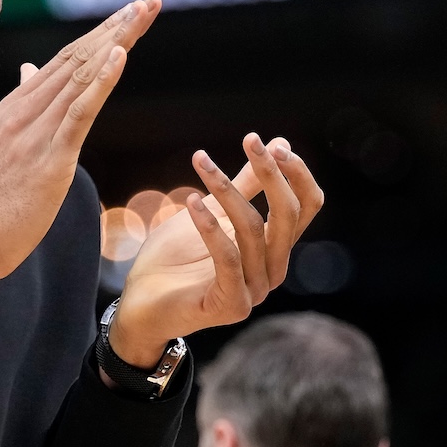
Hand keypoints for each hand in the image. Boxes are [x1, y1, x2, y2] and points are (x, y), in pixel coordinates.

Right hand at [0, 0, 162, 308]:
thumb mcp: (4, 144)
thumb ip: (21, 106)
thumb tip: (28, 71)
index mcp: (17, 107)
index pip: (64, 60)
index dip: (99, 34)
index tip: (129, 12)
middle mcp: (24, 110)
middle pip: (77, 57)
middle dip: (115, 27)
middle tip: (149, 1)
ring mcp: (35, 131)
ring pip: (81, 75)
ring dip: (116, 41)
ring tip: (143, 14)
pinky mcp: (49, 157)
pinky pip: (79, 111)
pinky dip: (102, 80)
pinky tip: (120, 55)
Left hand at [107, 133, 323, 366]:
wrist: (141, 303)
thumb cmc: (176, 257)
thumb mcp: (212, 211)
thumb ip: (245, 185)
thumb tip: (276, 142)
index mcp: (274, 247)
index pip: (305, 206)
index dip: (296, 173)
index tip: (272, 142)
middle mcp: (272, 269)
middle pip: (288, 215)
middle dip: (271, 173)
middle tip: (250, 140)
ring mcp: (254, 290)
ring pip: (254, 230)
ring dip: (227, 190)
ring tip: (201, 162)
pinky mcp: (231, 305)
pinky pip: (228, 258)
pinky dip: (210, 226)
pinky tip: (191, 201)